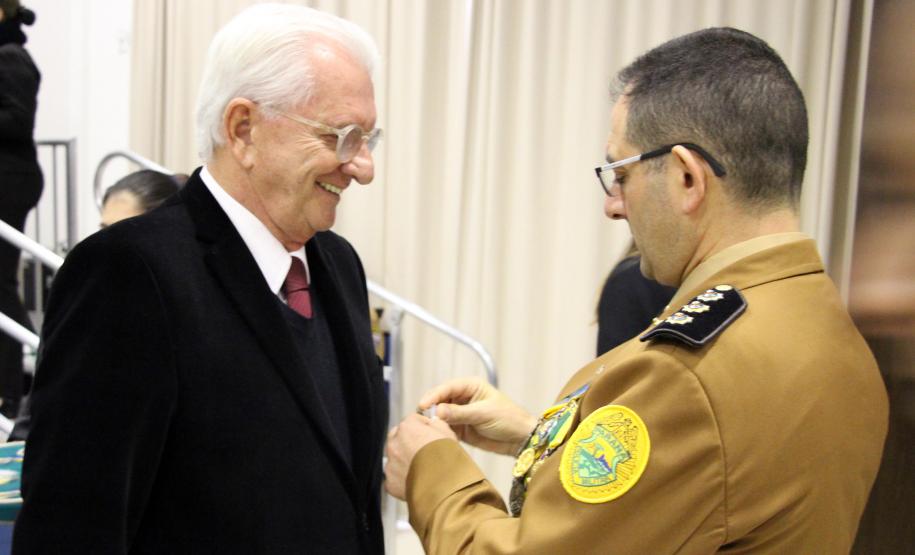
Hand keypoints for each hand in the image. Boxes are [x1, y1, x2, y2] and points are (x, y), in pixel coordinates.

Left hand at [384, 414, 456, 499]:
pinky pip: (394, 477)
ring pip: (395, 457)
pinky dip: (402, 478)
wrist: (445, 488)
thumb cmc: (449, 459)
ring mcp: (390, 464)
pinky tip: (416, 481)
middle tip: (424, 451)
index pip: (413, 420)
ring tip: (422, 469)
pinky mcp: (390, 482)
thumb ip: (437, 424)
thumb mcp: (448, 433)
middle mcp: (394, 443)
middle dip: (409, 441)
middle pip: (399, 437)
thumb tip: (433, 424)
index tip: (431, 435)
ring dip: (404, 460)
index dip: (424, 427)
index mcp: (408, 427)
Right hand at [419, 377, 536, 455]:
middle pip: (440, 401)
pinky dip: (440, 432)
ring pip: (440, 415)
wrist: (520, 439)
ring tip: (427, 429)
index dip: (433, 396)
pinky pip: (445, 429)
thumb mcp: (484, 414)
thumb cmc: (508, 419)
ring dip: (433, 421)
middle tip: (422, 419)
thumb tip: (436, 411)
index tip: (423, 405)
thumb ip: (460, 413)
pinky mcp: (460, 429)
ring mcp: (460, 414)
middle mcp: (463, 398)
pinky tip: (435, 436)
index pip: (447, 388)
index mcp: (470, 386)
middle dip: (430, 409)